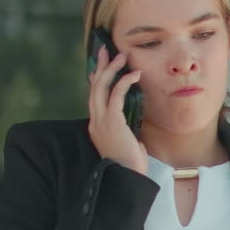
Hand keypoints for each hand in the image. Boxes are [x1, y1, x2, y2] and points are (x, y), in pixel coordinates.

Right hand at [87, 46, 147, 175]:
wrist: (127, 179)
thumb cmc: (130, 167)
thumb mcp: (127, 146)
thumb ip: (126, 135)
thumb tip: (133, 132)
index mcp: (96, 127)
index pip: (94, 98)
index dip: (97, 80)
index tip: (101, 66)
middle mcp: (95, 122)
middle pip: (94, 88)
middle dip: (100, 67)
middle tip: (106, 50)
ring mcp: (101, 121)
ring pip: (101, 88)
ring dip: (111, 69)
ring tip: (121, 56)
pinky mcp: (112, 122)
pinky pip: (116, 96)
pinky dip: (125, 82)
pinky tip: (135, 74)